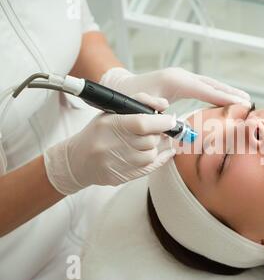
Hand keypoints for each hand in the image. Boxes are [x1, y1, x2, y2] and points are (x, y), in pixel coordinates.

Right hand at [44, 93, 175, 194]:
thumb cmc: (98, 132)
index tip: (170, 120)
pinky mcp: (121, 177)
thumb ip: (140, 102)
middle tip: (155, 131)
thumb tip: (164, 106)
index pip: (142, 123)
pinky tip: (165, 152)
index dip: (161, 122)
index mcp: (110, 125)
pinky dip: (160, 159)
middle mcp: (112, 145)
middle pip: (150, 140)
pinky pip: (149, 168)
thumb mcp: (112, 111)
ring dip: (154, 147)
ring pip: (151, 155)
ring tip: (148, 142)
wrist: (77, 160)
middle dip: (157, 134)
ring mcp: (116, 163)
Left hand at [99, 67, 250, 106]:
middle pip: (211, 84)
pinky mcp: (180, 81)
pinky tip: (223, 97)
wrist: (120, 87)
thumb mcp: (140, 106)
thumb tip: (169, 113)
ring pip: (208, 83)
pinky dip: (215, 91)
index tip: (241, 103)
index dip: (224, 98)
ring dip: (225, 91)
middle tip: (247, 101)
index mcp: (175, 81)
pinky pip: (202, 86)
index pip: (206, 90)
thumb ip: (154, 111)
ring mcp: (181, 77)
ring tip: (242, 98)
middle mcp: (180, 76)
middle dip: (230, 92)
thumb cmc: (129, 99)